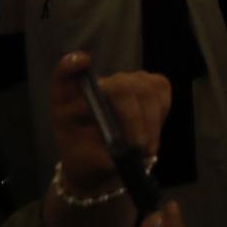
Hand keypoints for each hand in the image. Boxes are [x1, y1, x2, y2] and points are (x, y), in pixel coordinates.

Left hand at [50, 52, 170, 203]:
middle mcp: (97, 84)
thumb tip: (123, 150)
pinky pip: (161, 90)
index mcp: (68, 102)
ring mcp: (124, 80)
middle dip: (133, 118)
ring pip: (146, 90)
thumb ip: (101, 153)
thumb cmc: (88, 159)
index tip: (83, 62)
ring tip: (146, 149)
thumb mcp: (87, 164)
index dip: (71, 66)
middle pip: (120, 87)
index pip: (64, 77)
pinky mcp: (148, 83)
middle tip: (138, 147)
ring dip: (150, 121)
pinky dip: (161, 114)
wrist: (103, 160)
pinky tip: (151, 133)